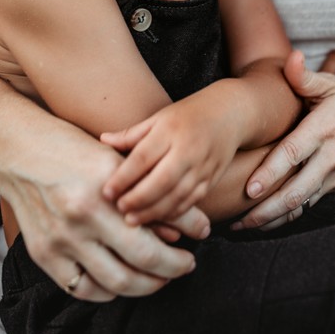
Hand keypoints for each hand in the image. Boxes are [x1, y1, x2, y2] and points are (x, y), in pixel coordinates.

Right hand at [1, 126, 209, 301]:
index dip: (179, 257)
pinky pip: (81, 289)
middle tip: (183, 267)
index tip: (192, 253)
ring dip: (143, 287)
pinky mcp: (43, 254)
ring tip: (157, 276)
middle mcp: (80, 220)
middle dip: (168, 274)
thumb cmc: (74, 150)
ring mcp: (59, 241)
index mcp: (103, 193)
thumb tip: (197, 229)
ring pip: (112, 286)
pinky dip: (106, 291)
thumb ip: (155, 196)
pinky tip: (121, 280)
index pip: (151, 243)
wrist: (19, 151)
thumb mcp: (119, 162)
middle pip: (136, 269)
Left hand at [101, 91, 238, 223]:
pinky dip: (174, 213)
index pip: (143, 157)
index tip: (106, 191)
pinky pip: (192, 201)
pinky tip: (157, 219)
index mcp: (171, 130)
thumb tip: (103, 141)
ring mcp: (203, 166)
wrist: (231, 113)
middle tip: (118, 208)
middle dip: (138, 199)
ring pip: (177, 196)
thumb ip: (132, 134)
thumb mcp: (159, 117)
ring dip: (154, 211)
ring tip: (132, 220)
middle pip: (161, 180)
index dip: (123, 177)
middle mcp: (188, 149)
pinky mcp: (212, 179)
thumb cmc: (189, 114)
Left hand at [231, 50, 334, 230]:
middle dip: (266, 210)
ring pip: (302, 205)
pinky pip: (311, 205)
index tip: (249, 189)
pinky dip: (290, 217)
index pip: (293, 154)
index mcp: (325, 129)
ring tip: (245, 227)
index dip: (271, 172)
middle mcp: (331, 157)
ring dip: (274, 219)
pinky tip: (269, 224)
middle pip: (296, 191)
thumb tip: (289, 58)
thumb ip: (306, 77)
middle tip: (238, 221)